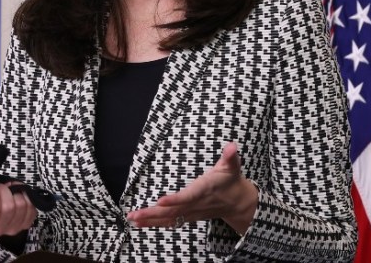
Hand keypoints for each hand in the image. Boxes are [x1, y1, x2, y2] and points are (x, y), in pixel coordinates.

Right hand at [0, 175, 37, 235]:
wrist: (0, 205)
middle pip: (8, 208)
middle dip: (6, 190)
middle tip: (3, 185)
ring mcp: (13, 228)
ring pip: (21, 206)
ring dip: (17, 192)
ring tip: (11, 188)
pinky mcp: (26, 223)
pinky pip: (31, 208)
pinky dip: (26, 197)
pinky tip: (19, 194)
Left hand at [126, 142, 256, 234]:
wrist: (238, 203)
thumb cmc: (230, 181)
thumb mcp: (232, 166)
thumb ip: (230, 156)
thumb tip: (232, 146)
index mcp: (203, 190)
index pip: (188, 197)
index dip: (175, 200)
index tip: (160, 201)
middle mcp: (195, 204)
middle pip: (172, 211)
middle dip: (153, 213)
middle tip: (135, 214)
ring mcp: (190, 213)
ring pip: (169, 219)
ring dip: (150, 219)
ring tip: (132, 218)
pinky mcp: (187, 217)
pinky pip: (169, 222)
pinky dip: (154, 223)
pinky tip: (139, 223)